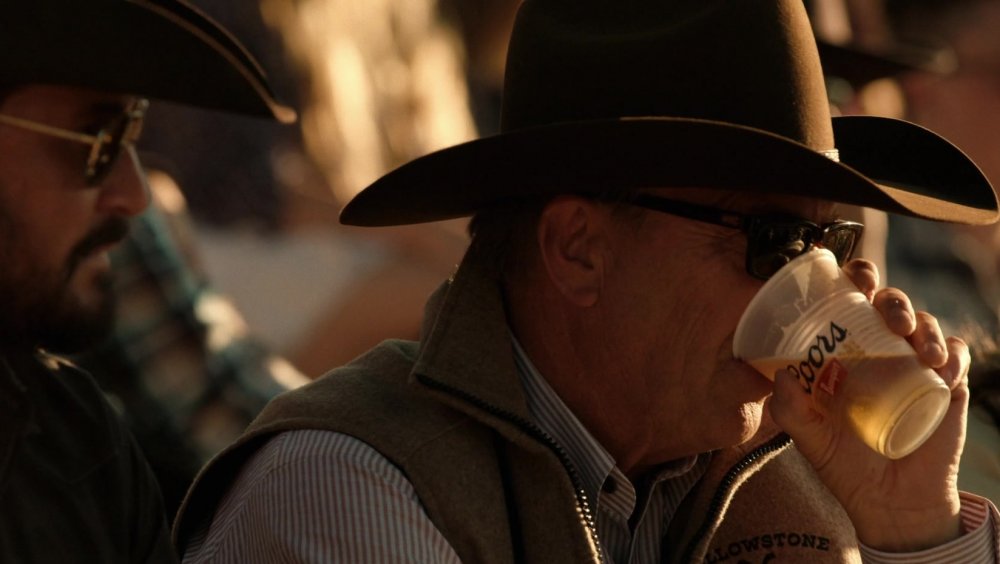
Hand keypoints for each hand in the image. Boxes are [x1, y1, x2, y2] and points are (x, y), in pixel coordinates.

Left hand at [768, 259, 969, 551]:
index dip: (850, 279)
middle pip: (889, 301)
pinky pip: (957, 355)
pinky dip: (952, 354)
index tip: (846, 276)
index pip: (848, 300)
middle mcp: (881, 349)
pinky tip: (942, 371)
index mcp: (845, 350)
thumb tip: (781, 375)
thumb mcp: (809, 438)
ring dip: (925, 327)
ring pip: (926, 322)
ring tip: (921, 352)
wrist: (889, 503)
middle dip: (891, 298)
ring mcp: (916, 364)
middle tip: (889, 316)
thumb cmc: (844, 463)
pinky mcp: (949, 385)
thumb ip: (790, 410)